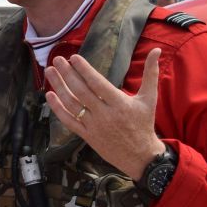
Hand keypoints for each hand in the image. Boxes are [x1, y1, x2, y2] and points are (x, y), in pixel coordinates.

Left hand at [44, 49, 165, 179]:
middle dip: (67, 74)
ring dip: (58, 87)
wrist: (140, 156)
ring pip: (72, 104)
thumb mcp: (149, 98)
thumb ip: (151, 73)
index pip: (97, 83)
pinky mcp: (87, 136)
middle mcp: (105, 114)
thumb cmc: (144, 123)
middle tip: (57, 59)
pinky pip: (69, 121)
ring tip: (50, 72)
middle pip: (81, 91)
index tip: (73, 57)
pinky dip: (57, 108)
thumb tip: (157, 50)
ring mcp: (94, 126)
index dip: (84, 70)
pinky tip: (50, 95)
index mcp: (120, 103)